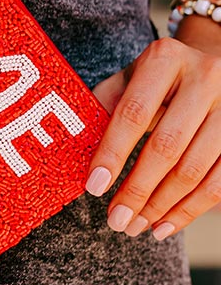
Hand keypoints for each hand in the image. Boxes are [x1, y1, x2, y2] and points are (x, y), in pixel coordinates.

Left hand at [88, 18, 220, 240]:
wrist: (209, 64)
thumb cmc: (159, 78)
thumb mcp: (131, 77)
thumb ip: (105, 104)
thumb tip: (77, 147)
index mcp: (166, 58)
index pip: (133, 113)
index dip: (112, 153)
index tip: (94, 187)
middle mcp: (204, 77)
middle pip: (167, 146)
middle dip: (138, 190)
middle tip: (116, 219)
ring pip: (194, 170)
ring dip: (161, 207)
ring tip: (135, 226)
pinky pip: (218, 183)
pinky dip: (189, 210)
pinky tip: (164, 225)